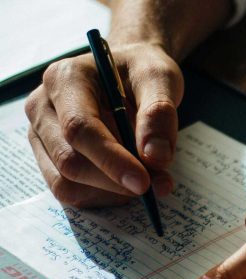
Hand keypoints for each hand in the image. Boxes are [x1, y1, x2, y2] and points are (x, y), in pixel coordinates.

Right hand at [25, 42, 183, 206]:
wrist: (127, 71)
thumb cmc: (140, 71)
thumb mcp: (159, 78)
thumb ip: (159, 113)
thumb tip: (156, 157)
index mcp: (65, 79)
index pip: (79, 128)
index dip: (112, 160)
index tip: (144, 182)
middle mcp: (43, 107)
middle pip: (69, 161)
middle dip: (116, 181)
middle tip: (160, 184)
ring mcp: (41, 135)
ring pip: (66, 183)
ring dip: (112, 193)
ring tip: (150, 180)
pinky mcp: (50, 157)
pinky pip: (71, 191)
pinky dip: (105, 196)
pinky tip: (128, 183)